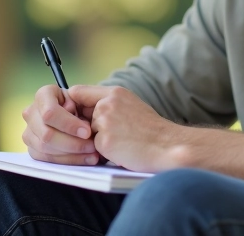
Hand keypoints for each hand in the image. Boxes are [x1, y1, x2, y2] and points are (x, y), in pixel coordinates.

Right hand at [22, 85, 99, 164]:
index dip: (69, 125)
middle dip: (73, 143)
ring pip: (46, 149)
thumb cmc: (82, 103)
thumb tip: (72, 112)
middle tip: (92, 146)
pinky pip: (47, 159)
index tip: (87, 132)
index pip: (50, 113)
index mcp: (44, 95)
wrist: (78, 113)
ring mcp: (29, 131)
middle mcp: (31, 112)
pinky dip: (69, 160)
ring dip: (72, 154)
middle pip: (47, 134)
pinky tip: (85, 158)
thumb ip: (81, 100)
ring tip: (92, 153)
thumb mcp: (85, 97)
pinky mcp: (32, 148)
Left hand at [68, 85, 184, 172]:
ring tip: (122, 142)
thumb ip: (109, 103)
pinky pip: (94, 148)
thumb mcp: (130, 105)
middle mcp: (107, 103)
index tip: (81, 116)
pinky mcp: (104, 141)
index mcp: (115, 92)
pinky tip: (122, 151)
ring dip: (98, 140)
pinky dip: (104, 153)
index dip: (75, 105)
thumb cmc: (151, 130)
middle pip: (79, 117)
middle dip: (88, 127)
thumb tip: (84, 110)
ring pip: (86, 133)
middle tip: (114, 133)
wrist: (167, 145)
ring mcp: (105, 122)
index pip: (78, 92)